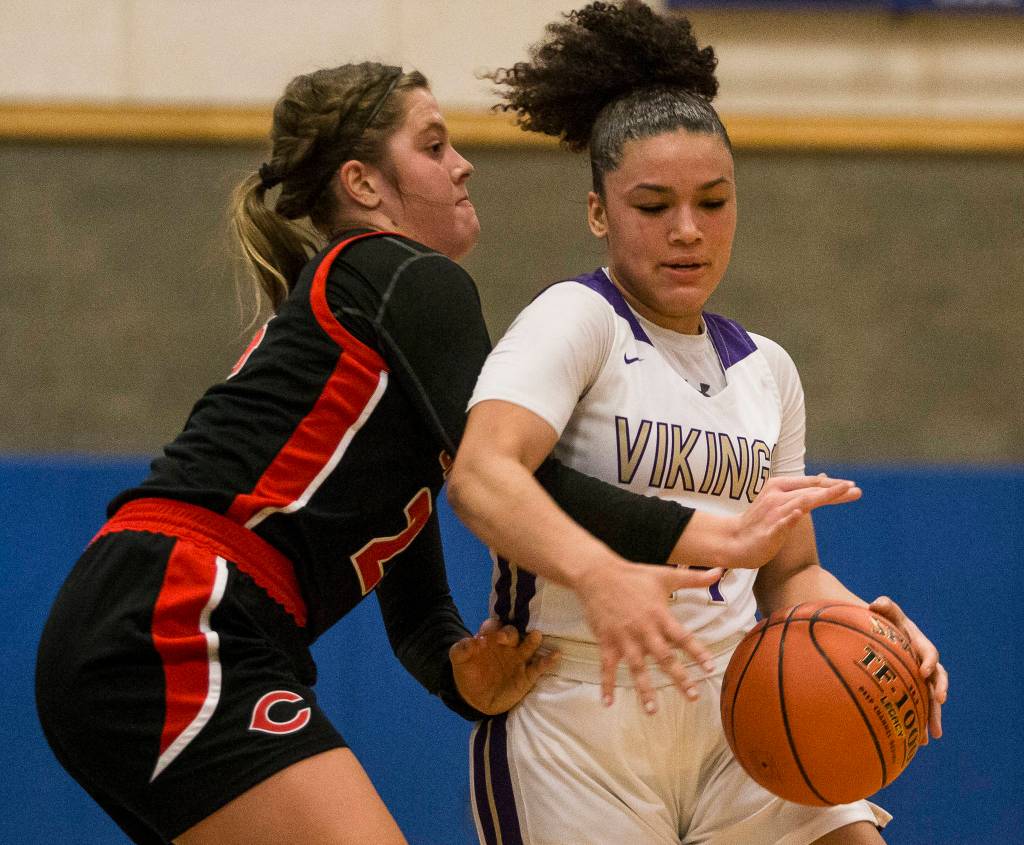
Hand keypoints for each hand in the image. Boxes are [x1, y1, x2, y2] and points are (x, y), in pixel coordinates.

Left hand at [450, 618, 558, 714]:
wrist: (475, 698)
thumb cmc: (469, 672)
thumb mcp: (459, 660)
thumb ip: (461, 649)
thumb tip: (470, 642)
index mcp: (491, 638)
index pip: (493, 626)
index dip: (490, 628)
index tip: (484, 636)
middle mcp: (507, 645)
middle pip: (512, 633)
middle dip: (508, 633)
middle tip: (504, 637)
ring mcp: (518, 659)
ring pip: (528, 645)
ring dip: (532, 641)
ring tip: (535, 636)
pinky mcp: (527, 675)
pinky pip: (539, 666)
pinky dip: (548, 660)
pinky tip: (556, 655)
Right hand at [574, 560, 723, 713]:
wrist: (597, 574)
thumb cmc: (634, 575)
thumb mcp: (665, 575)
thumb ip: (694, 578)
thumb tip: (720, 571)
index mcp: (660, 616)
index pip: (683, 637)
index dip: (697, 652)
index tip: (710, 669)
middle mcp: (644, 630)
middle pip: (664, 658)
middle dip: (679, 678)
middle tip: (693, 696)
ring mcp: (624, 638)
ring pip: (636, 667)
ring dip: (644, 689)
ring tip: (652, 710)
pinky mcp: (606, 641)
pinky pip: (606, 667)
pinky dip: (606, 685)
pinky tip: (608, 703)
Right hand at [727, 474, 861, 567]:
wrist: (734, 541)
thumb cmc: (760, 521)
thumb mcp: (781, 500)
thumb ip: (802, 490)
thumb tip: (823, 477)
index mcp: (779, 487)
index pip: (810, 484)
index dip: (831, 485)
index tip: (852, 486)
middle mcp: (776, 496)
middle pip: (809, 492)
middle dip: (834, 491)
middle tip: (856, 490)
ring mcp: (772, 514)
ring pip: (800, 503)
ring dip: (821, 497)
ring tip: (840, 493)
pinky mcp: (767, 532)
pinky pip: (780, 523)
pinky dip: (790, 517)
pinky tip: (799, 513)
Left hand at [869, 595, 946, 741]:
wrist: (878, 630)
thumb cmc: (880, 619)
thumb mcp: (884, 610)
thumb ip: (884, 605)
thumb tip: (877, 603)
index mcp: (919, 643)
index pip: (929, 652)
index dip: (929, 661)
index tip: (924, 671)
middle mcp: (923, 661)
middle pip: (937, 678)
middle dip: (939, 690)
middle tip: (939, 701)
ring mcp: (919, 677)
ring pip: (930, 697)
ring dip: (933, 715)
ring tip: (934, 735)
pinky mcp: (912, 688)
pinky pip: (919, 706)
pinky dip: (920, 722)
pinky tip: (919, 742)